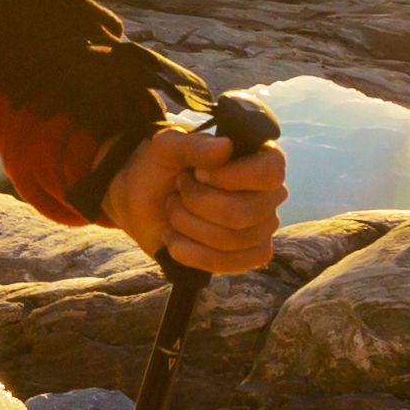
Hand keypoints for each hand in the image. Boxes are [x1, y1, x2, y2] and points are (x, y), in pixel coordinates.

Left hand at [104, 122, 284, 276]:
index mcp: (259, 157)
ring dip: (188, 226)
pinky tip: (175, 240)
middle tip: (178, 190)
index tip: (198, 173)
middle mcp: (270, 193)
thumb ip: (193, 145)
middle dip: (197, 204)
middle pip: (244, 213)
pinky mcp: (250, 255)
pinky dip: (192, 253)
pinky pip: (230, 264)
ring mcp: (263, 226)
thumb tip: (226, 147)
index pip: (269, 173)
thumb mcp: (166, 147)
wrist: (140, 201)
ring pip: (231, 240)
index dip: (231, 178)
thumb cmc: (160, 167)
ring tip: (173, 211)